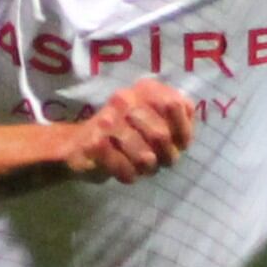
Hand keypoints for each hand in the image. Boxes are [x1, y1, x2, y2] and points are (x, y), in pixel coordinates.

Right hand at [64, 80, 193, 183]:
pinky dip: (128, 175)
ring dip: (147, 169)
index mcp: (143, 90)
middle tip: (158, 162)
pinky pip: (125, 169)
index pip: (174, 105)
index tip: (179, 144)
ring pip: (145, 156)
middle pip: (161, 136)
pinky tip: (125, 170)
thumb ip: (179, 116)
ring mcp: (107, 121)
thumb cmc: (127, 134)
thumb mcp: (157, 120)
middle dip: (166, 157)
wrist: (78, 145)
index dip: (183, 132)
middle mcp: (124, 100)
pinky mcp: (94, 144)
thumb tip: (188, 118)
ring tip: (141, 167)